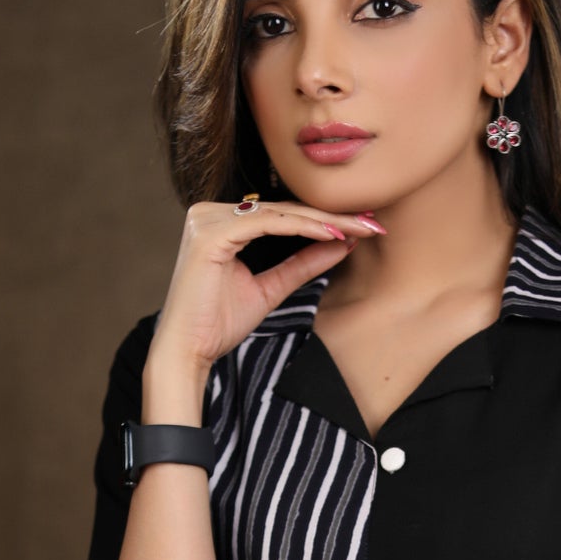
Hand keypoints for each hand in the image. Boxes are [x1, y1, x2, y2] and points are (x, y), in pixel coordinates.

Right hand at [145, 195, 385, 386]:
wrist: (187, 350)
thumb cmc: (218, 324)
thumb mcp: (270, 289)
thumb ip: (302, 264)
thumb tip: (341, 244)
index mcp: (221, 221)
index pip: (282, 214)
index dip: (324, 219)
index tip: (363, 227)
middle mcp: (210, 212)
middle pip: (283, 209)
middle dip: (332, 216)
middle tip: (373, 222)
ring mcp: (208, 219)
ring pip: (280, 213)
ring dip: (324, 220)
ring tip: (361, 228)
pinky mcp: (211, 232)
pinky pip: (266, 223)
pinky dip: (302, 228)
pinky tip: (332, 234)